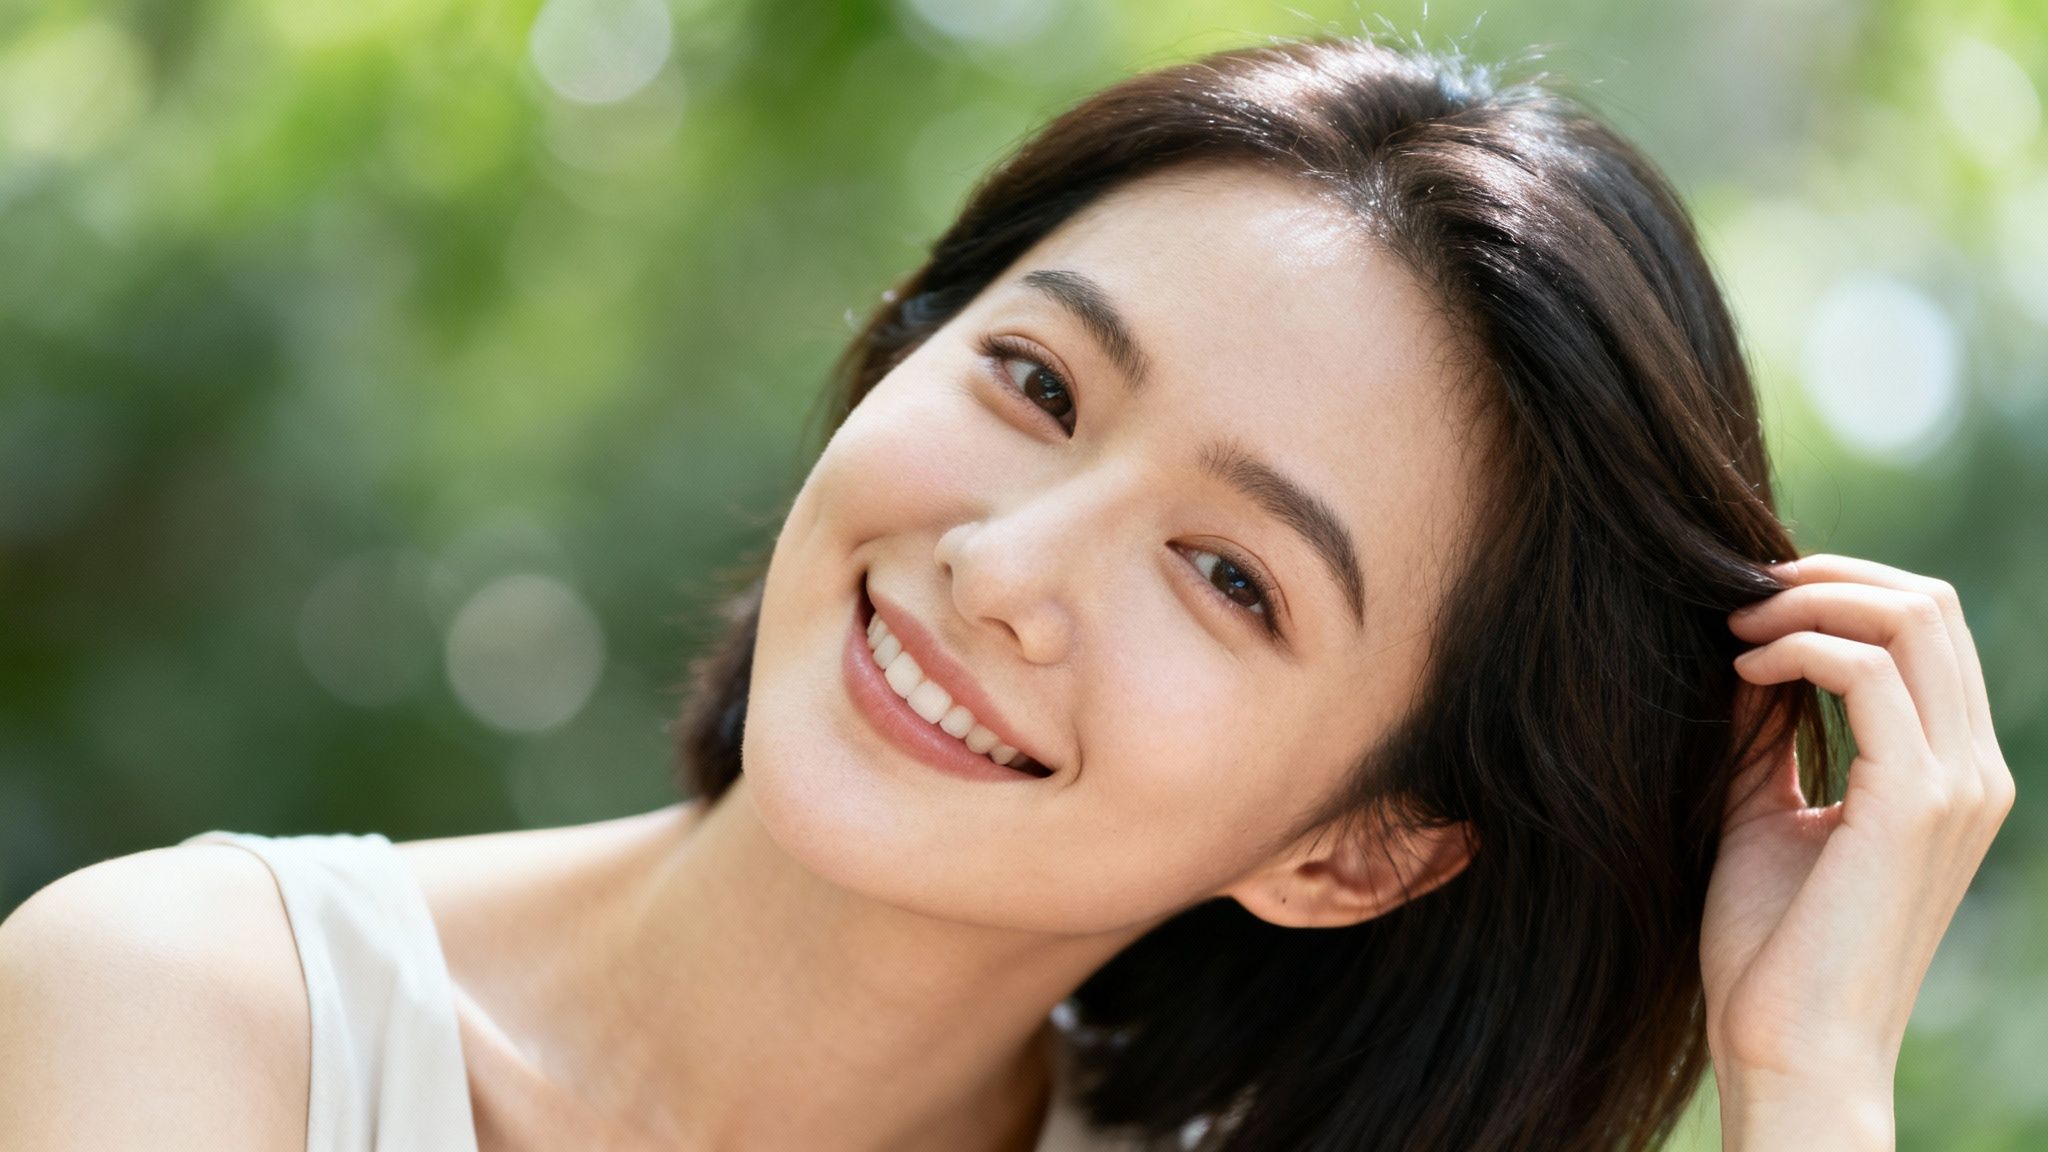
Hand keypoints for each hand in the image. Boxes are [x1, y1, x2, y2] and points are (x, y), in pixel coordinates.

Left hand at [1700, 554, 2015, 1143]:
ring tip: (1735, 628)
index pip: (1928, 630)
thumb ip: (1772, 729)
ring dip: (1809, 602)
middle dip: (1827, 577)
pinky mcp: (1917, 803)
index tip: (1751, 598)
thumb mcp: (1768, 810)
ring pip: (1912, 618)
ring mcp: (1956, 784)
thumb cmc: (1772, 947)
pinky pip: (1868, 671)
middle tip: (1738, 592)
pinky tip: (1743, 670)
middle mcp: (1973, 772)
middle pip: (1930, 605)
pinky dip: (1799, 648)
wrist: (1788, 1047)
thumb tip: (1752, 644)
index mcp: (1950, 774)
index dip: (1841, 589)